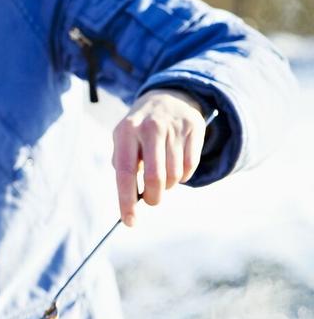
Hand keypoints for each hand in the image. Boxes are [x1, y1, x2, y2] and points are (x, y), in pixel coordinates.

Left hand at [112, 90, 205, 225]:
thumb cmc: (140, 130)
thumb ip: (124, 167)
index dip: (126, 201)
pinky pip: (190, 167)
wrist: (167, 97)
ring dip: (168, 185)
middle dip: (153, 198)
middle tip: (151, 200)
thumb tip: (132, 200)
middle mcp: (150, 127)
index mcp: (126, 131)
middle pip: (155, 178)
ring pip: (174, 176)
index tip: (130, 222)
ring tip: (163, 175)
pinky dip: (183, 175)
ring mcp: (174, 126)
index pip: (125, 173)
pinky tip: (176, 164)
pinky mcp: (194, 128)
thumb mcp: (123, 140)